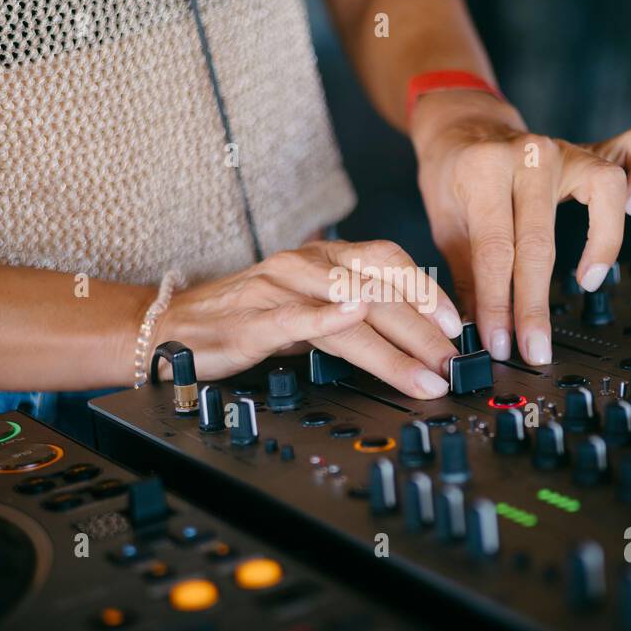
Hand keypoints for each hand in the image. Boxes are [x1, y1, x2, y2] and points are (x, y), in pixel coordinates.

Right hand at [162, 239, 462, 397]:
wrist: (172, 327)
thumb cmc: (246, 317)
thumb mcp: (310, 308)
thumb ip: (355, 314)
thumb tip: (415, 334)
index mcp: (324, 258)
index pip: (389, 261)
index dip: (427, 291)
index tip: (459, 326)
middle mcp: (305, 264)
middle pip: (379, 290)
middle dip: (423, 331)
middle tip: (454, 363)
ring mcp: (278, 289)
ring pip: (348, 306)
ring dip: (393, 342)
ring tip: (425, 371)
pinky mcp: (251, 320)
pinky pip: (294, 316)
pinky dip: (326, 316)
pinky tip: (354, 320)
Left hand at [411, 92, 630, 364]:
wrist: (461, 124)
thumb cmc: (453, 175)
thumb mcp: (446, 225)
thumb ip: (467, 278)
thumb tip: (478, 334)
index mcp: (482, 170)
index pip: (494, 250)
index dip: (498, 305)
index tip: (501, 343)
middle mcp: (529, 155)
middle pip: (540, 239)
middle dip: (536, 302)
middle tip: (536, 345)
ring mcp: (565, 148)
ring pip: (604, 188)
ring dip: (602, 240)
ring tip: (589, 280)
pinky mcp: (590, 149)